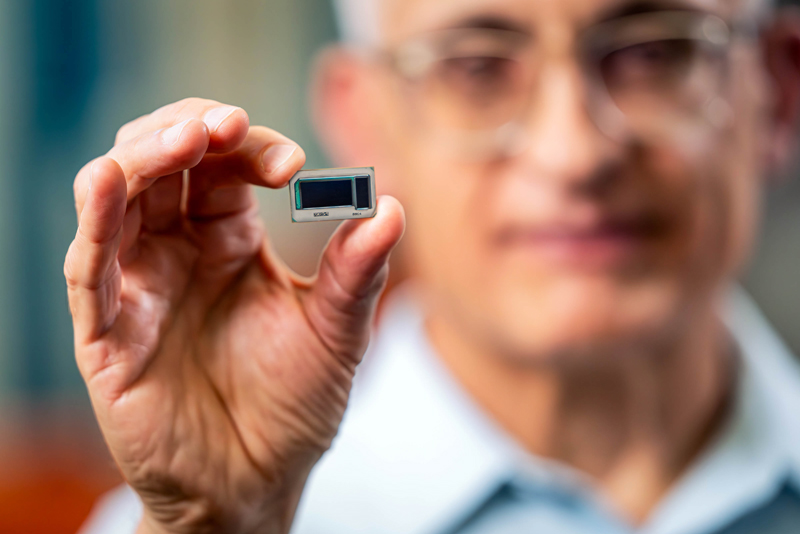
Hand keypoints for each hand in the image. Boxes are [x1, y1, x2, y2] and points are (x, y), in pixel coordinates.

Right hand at [64, 98, 404, 533]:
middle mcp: (178, 250)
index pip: (225, 166)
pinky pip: (89, 267)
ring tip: (187, 137)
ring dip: (145, 156)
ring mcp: (140, 286)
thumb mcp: (336, 333)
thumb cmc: (294, 405)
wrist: (256, 482)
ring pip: (120, 197)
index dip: (250, 148)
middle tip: (228, 123)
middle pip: (164, 161)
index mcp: (229, 239)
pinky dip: (96, 220)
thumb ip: (357, 272)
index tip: (292, 164)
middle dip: (191, 130)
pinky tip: (109, 183)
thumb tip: (392, 208)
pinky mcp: (109, 332)